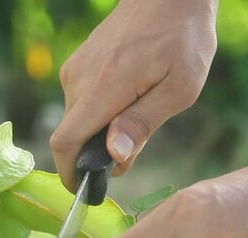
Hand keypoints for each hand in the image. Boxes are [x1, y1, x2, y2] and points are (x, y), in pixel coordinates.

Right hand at [51, 0, 217, 190]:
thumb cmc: (182, 38)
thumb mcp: (180, 87)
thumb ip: (143, 123)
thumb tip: (113, 156)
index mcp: (105, 87)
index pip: (66, 141)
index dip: (69, 173)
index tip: (84, 189)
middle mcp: (79, 79)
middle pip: (72, 135)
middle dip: (94, 154)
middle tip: (133, 149)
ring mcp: (74, 70)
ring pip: (76, 120)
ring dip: (99, 132)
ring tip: (136, 114)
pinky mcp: (75, 65)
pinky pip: (79, 103)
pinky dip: (97, 114)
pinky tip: (126, 99)